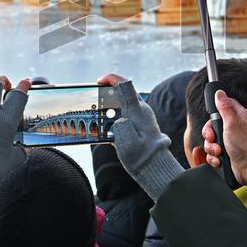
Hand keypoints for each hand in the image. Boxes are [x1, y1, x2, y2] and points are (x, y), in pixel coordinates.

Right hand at [104, 77, 182, 201]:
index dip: (111, 79)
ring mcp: (139, 118)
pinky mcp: (137, 126)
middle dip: (107, 92)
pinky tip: (100, 127)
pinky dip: (111, 117)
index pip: (125, 86)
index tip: (99, 81)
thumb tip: (118, 121)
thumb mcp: (128, 143)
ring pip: (121, 104)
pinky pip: (122, 116)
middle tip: (92, 98)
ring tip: (92, 113)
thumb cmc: (142, 157)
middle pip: (122, 92)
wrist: (154, 168)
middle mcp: (140, 111)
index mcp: (137, 111)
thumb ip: (121, 128)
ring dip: (107, 106)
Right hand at [201, 91, 246, 191]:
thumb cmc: (245, 147)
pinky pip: (212, 152)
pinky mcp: (226, 152)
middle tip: (213, 138)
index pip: (223, 105)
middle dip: (209, 134)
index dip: (215, 111)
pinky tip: (220, 160)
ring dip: (211, 148)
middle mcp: (234, 127)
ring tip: (219, 152)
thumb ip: (224, 107)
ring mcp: (229, 141)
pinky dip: (214, 157)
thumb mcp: (232, 123)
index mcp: (238, 116)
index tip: (214, 119)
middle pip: (212, 124)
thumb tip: (219, 92)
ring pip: (210, 140)